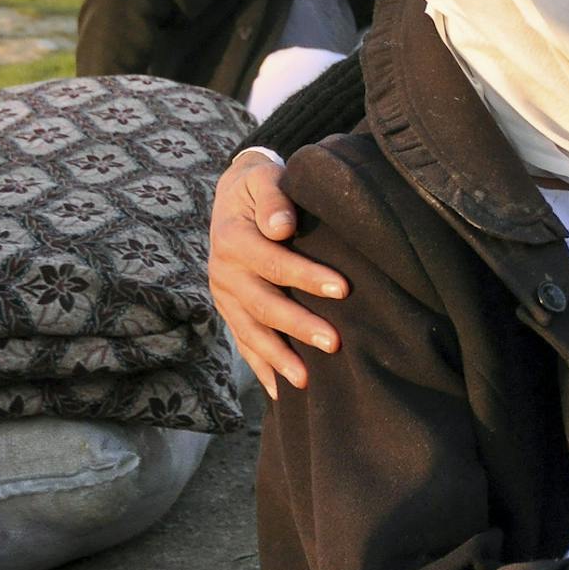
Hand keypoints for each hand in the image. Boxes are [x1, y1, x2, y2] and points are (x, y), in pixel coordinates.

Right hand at [209, 149, 348, 397]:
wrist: (234, 193)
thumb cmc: (259, 184)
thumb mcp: (263, 176)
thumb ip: (273, 197)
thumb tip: (281, 228)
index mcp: (233, 238)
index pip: (274, 262)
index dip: (307, 276)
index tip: (343, 289)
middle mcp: (224, 271)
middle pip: (263, 304)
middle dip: (299, 326)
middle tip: (335, 343)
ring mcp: (224, 294)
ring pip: (251, 331)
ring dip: (278, 357)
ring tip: (307, 382)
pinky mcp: (229, 309)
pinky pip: (243, 342)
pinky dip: (261, 367)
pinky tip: (280, 392)